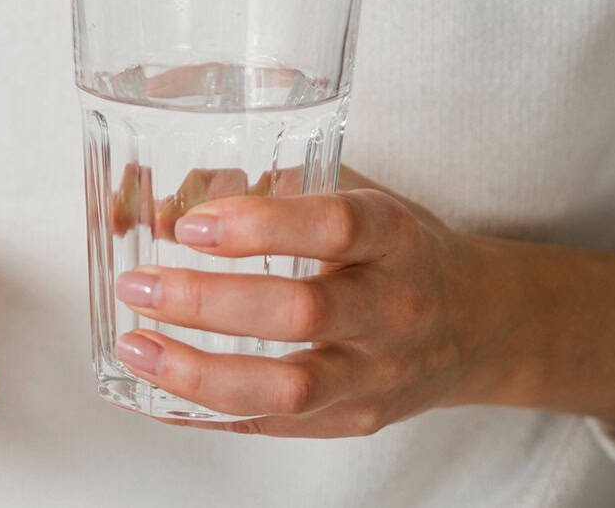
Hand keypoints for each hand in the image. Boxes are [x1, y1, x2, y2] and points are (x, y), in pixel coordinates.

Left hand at [112, 167, 614, 436]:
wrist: (478, 324)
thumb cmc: (394, 249)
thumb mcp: (352, 195)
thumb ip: (261, 188)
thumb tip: (156, 205)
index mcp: (393, 236)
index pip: (336, 226)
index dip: (261, 224)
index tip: (191, 224)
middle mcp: (391, 307)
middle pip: (302, 312)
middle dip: (206, 301)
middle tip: (138, 285)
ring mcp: (376, 373)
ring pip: (287, 388)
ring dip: (198, 373)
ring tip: (136, 347)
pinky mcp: (354, 420)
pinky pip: (274, 426)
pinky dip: (208, 413)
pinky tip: (157, 392)